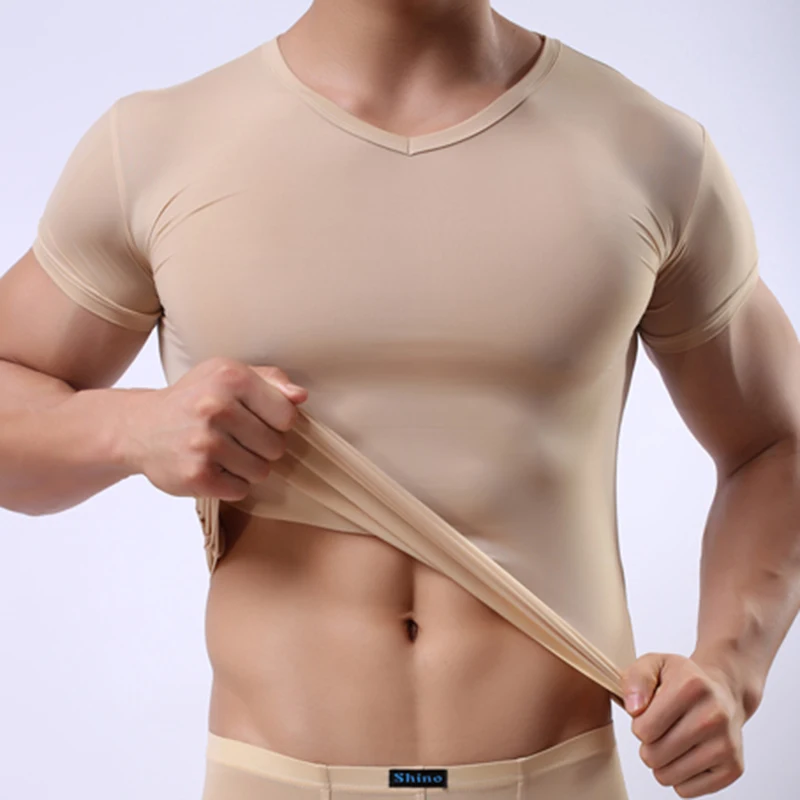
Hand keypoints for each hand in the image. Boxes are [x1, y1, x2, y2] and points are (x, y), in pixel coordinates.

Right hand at [122, 357, 307, 500]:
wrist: (139, 427)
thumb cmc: (195, 398)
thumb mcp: (227, 374)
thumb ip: (270, 380)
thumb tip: (300, 396)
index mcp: (230, 377)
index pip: (287, 415)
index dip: (277, 422)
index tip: (258, 419)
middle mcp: (216, 408)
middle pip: (276, 446)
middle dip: (262, 447)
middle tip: (236, 438)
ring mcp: (204, 444)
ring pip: (261, 471)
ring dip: (247, 467)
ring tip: (223, 453)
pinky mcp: (196, 476)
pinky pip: (240, 489)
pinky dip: (230, 484)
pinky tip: (211, 467)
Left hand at [621, 653, 746, 797]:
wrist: (723, 691)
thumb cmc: (682, 681)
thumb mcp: (653, 665)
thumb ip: (635, 679)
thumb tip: (634, 709)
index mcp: (691, 686)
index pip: (643, 729)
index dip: (638, 724)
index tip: (649, 713)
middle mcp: (714, 716)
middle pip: (653, 756)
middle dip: (648, 744)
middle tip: (660, 729)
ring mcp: (727, 744)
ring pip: (667, 776)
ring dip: (662, 762)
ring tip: (672, 741)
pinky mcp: (733, 768)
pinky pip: (686, 790)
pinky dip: (679, 776)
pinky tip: (687, 753)